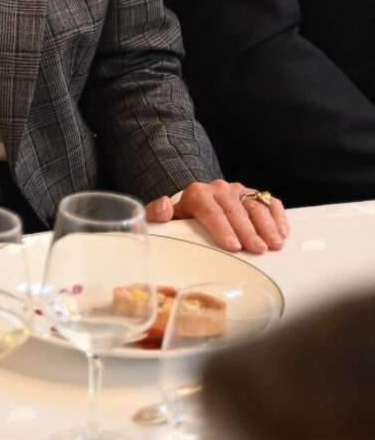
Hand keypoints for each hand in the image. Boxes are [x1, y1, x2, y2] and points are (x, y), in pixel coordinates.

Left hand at [147, 180, 290, 254]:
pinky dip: (278, 217)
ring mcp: (239, 190)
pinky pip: (270, 202)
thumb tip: (164, 207)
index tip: (233, 246)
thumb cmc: (185, 216)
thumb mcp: (168, 216)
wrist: (198, 202)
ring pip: (255, 206)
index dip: (222, 228)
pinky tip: (282, 233)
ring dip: (266, 226)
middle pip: (235, 210)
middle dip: (248, 231)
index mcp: (197, 194)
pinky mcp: (255, 194)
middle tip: (258, 249)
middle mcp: (220, 189)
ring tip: (274, 245)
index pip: (211, 211)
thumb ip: (157, 213)